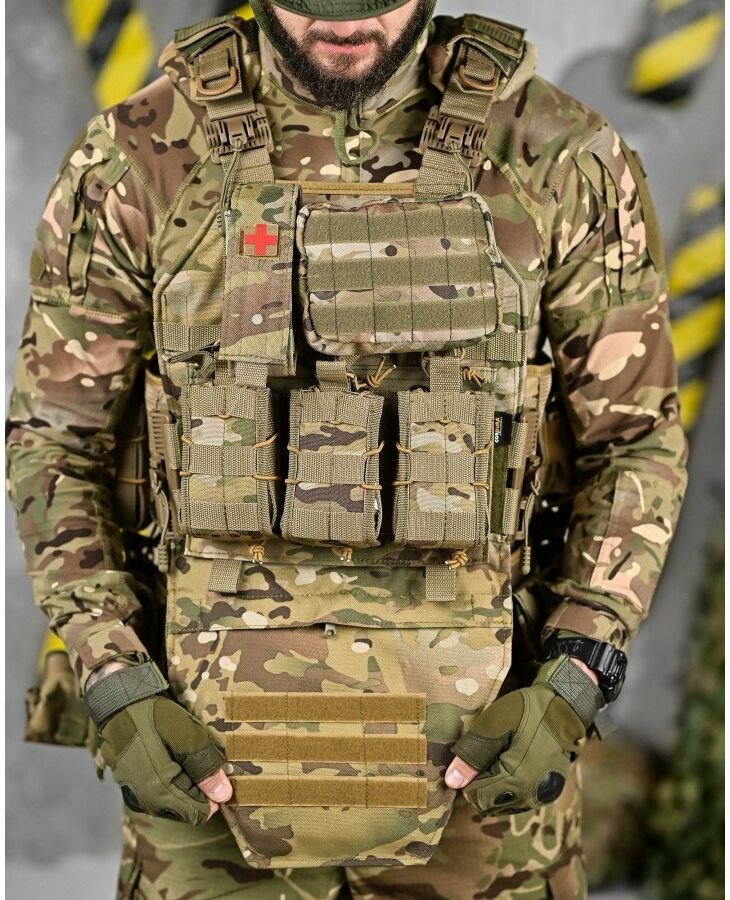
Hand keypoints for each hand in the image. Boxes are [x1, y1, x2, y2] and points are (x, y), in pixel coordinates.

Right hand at [86, 660, 231, 823]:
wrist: (120, 705)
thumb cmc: (157, 718)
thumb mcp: (189, 736)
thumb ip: (206, 768)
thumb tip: (224, 796)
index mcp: (161, 792)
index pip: (198, 813)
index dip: (213, 796)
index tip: (217, 773)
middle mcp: (146, 801)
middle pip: (185, 811)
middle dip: (199, 792)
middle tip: (201, 762)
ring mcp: (135, 794)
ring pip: (172, 805)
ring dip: (184, 788)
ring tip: (186, 759)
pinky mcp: (129, 786)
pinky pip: (157, 796)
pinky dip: (169, 785)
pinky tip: (171, 761)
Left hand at [445, 656, 602, 816]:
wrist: (564, 708)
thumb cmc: (526, 712)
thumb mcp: (494, 724)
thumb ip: (472, 754)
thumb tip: (451, 782)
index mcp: (514, 779)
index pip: (476, 797)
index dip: (467, 779)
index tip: (471, 758)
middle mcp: (528, 795)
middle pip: (488, 805)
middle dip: (480, 785)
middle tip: (484, 757)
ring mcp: (540, 796)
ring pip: (503, 805)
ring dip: (494, 788)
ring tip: (497, 759)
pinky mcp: (548, 792)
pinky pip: (519, 800)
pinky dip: (509, 789)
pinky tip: (511, 765)